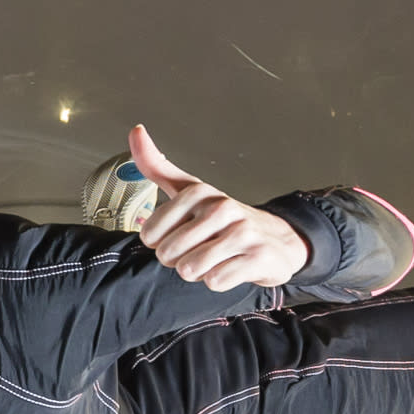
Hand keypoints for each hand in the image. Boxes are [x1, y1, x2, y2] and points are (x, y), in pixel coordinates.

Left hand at [125, 124, 309, 290]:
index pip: (151, 233)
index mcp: (200, 193)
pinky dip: (219, 281)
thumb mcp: (189, 189)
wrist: (276, 238)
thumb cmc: (224, 218)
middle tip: (199, 249)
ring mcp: (242, 233)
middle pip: (169, 254)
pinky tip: (231, 267)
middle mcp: (221, 209)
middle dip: (179, 260)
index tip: (177, 235)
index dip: (159, 243)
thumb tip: (136, 132)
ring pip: (191, 269)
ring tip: (214, 258)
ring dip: (198, 272)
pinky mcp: (258, 258)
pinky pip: (216, 281)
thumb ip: (158, 166)